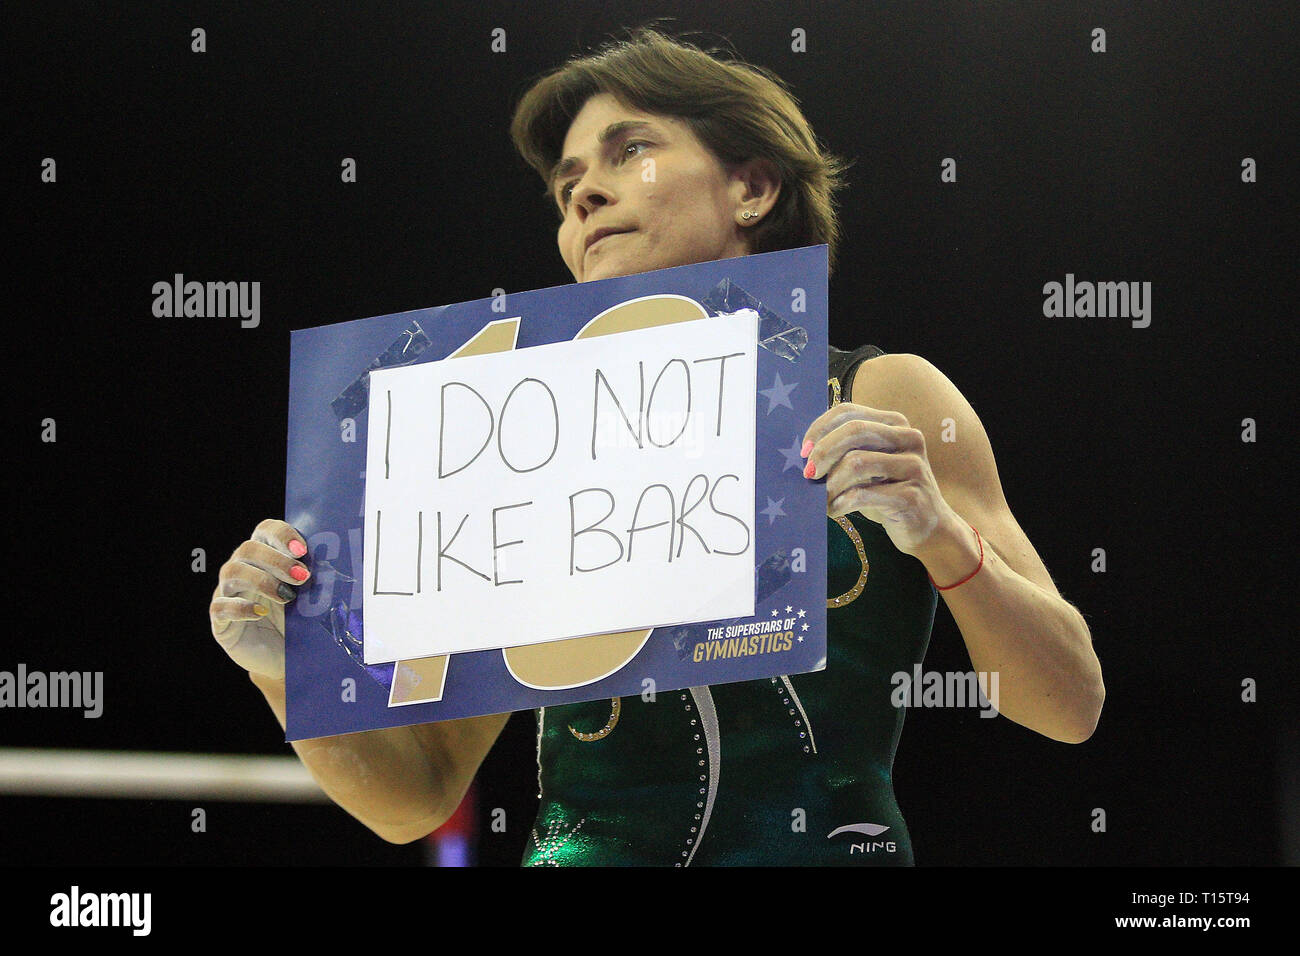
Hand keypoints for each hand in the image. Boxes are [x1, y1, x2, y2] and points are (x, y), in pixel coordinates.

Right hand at [208, 519, 310, 679]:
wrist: (283, 659)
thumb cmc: (297, 622)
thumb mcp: (309, 599)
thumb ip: (315, 580)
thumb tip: (337, 564)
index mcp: (265, 557)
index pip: (265, 530)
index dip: (282, 534)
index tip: (302, 549)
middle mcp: (243, 569)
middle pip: (248, 548)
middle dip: (277, 560)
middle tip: (302, 576)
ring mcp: (227, 593)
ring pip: (231, 571)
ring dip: (262, 580)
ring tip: (287, 596)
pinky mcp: (220, 620)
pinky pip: (221, 606)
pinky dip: (241, 607)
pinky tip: (261, 613)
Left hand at [802, 403, 960, 555]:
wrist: (929, 529)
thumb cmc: (889, 494)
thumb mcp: (869, 466)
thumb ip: (846, 451)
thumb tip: (804, 452)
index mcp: (895, 424)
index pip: (848, 412)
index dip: (820, 428)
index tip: (803, 451)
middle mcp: (909, 438)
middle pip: (853, 431)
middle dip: (823, 452)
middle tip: (808, 474)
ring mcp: (913, 466)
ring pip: (856, 462)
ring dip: (830, 484)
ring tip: (821, 500)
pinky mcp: (911, 495)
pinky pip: (862, 494)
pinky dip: (840, 503)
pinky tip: (833, 511)